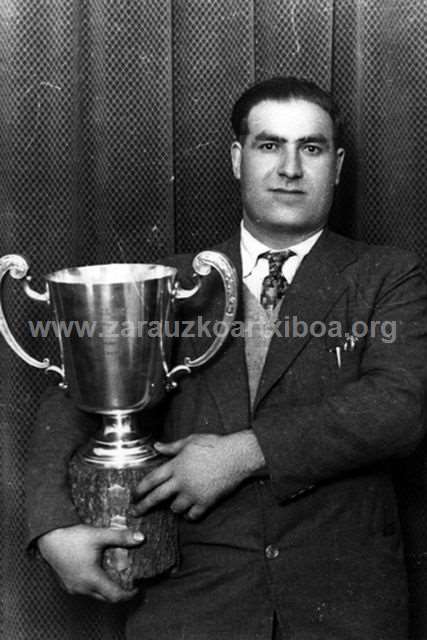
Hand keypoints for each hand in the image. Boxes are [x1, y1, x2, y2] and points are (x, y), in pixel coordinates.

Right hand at [38, 524, 144, 601]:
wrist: (49, 536)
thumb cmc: (73, 536)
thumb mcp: (99, 535)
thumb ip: (121, 537)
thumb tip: (141, 538)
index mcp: (92, 579)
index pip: (115, 596)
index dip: (128, 594)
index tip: (137, 587)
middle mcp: (82, 588)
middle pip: (105, 597)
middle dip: (118, 591)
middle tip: (128, 580)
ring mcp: (72, 587)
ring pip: (94, 593)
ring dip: (105, 587)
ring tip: (115, 574)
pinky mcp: (66, 583)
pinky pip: (84, 589)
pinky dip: (94, 584)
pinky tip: (98, 571)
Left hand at [132, 431, 264, 520]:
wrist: (236, 456)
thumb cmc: (214, 445)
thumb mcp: (190, 441)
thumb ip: (172, 447)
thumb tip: (157, 446)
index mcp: (176, 465)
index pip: (151, 479)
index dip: (139, 489)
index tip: (133, 495)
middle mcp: (182, 481)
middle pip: (157, 497)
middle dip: (143, 506)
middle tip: (135, 513)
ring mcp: (194, 493)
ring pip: (175, 508)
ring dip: (173, 507)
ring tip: (175, 503)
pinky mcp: (206, 502)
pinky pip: (192, 515)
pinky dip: (189, 515)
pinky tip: (190, 511)